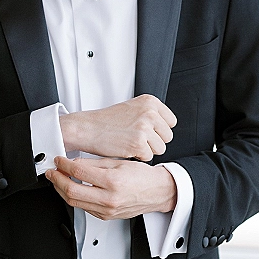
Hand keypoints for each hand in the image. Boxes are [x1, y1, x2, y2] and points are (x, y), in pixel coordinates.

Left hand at [46, 156, 176, 219]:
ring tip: (57, 179)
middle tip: (51, 171)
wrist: (157, 192)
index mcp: (112, 181)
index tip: (58, 160)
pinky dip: (74, 198)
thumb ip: (93, 163)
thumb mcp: (118, 162)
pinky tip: (71, 189)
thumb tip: (73, 163)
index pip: (79, 172)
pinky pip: (83, 207)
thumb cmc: (142, 176)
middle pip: (71, 191)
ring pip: (74, 202)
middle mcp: (108, 198)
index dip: (64, 165)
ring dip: (61, 190)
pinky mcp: (105, 216)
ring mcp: (106, 210)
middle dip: (56, 179)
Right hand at [59, 94, 176, 161]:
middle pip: (168, 136)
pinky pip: (149, 157)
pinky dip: (138, 156)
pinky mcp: (138, 143)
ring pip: (160, 148)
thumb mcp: (132, 108)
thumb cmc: (107, 121)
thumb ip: (151, 114)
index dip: (159, 130)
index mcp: (150, 101)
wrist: (87, 128)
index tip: (146, 131)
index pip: (171, 122)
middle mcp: (150, 112)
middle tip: (136, 138)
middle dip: (154, 141)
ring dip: (147, 150)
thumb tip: (167, 127)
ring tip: (130, 142)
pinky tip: (126, 148)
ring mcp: (144, 128)